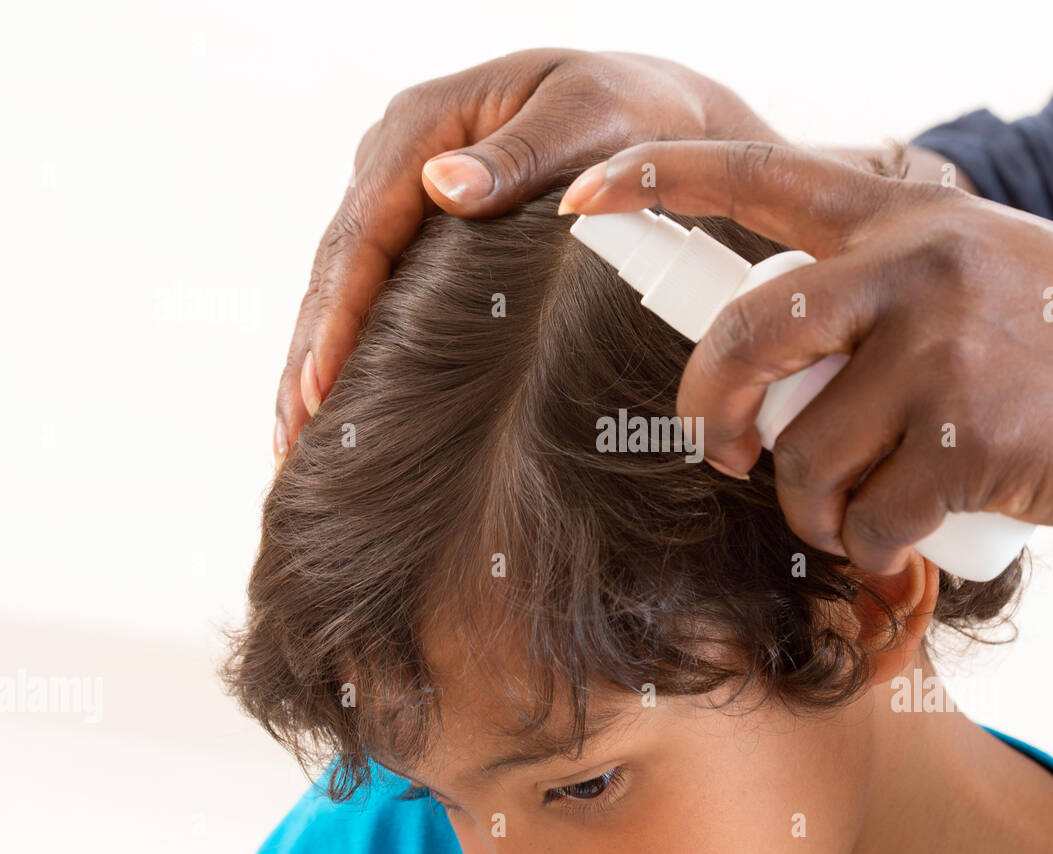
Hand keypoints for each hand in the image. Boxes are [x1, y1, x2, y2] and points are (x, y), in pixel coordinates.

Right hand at [275, 48, 787, 468]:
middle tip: (293, 441)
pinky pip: (372, 289)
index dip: (341, 313)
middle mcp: (399, 160)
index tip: (321, 384)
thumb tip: (441, 188)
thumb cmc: (629, 110)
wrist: (656, 110)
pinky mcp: (422, 228)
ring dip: (316, 362)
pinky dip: (346, 347)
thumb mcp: (585, 117)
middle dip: (311, 356)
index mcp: (424, 126)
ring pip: (342, 286)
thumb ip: (518, 154)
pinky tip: (332, 402)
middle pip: (337, 267)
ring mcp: (404, 194)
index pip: (366, 232)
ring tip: (295, 441)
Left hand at [557, 140, 1052, 580]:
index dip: (651, 179)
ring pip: (803, 454)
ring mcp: (944, 353)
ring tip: (855, 507)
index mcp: (902, 215)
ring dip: (812, 504)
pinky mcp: (972, 442)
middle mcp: (915, 267)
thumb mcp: (974, 265)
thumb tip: (766, 352)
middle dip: (711, 413)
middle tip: (725, 450)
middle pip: (744, 341)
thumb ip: (874, 283)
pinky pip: (865, 518)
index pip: (752, 175)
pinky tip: (903, 537)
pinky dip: (869, 545)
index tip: (577, 198)